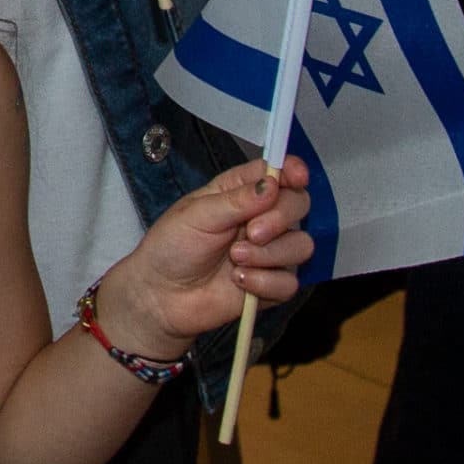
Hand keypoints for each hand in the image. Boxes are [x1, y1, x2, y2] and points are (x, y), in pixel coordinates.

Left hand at [97, 157, 312, 357]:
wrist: (162, 294)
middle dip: (281, 217)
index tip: (297, 177)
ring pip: (301, 245)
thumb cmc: (172, 245)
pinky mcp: (272, 285)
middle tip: (252, 232)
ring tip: (235, 259)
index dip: (291, 170)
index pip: (276, 172)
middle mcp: (260, 218)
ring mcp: (269, 252)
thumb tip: (272, 184)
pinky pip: (290, 282)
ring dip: (269, 254)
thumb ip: (236, 200)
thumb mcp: (197, 214)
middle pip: (298, 205)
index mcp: (239, 192)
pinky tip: (238, 281)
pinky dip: (265, 283)